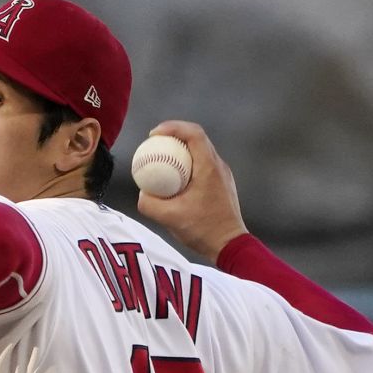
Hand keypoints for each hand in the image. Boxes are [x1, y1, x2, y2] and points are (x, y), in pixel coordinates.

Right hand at [136, 120, 248, 263]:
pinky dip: (188, 164)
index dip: (172, 127)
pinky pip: (203, 165)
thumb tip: (142, 194)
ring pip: (201, 151)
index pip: (193, 133)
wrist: (229, 245)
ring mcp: (223, 175)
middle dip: (174, 136)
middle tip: (155, 144)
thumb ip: (149, 204)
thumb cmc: (203, 230)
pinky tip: (176, 178)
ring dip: (181, 150)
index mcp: (209, 167)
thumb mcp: (169, 218)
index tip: (154, 135)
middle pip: (197, 138)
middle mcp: (219, 166)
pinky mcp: (222, 184)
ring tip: (163, 159)